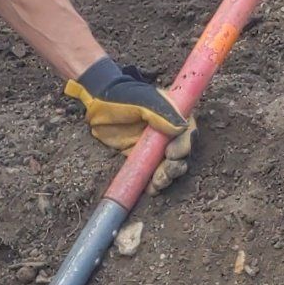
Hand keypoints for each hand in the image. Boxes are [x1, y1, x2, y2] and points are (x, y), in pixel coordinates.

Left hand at [64, 56, 192, 172]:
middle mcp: (167, 132)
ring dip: (166, 177)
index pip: (188, 133)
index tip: (171, 154)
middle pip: (181, 154)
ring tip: (156, 184)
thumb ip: (161, 112)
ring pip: (168, 166)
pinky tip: (150, 189)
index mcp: (173, 115)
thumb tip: (181, 127)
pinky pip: (151, 173)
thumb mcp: (141, 100)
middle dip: (175, 167)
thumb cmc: (119, 95)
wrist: (96, 103)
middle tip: (164, 173)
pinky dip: (152, 183)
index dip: (184, 146)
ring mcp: (154, 146)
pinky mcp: (141, 157)